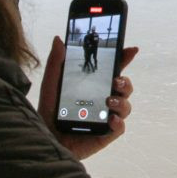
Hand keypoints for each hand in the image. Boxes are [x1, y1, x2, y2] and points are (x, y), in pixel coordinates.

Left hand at [38, 36, 139, 159]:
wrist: (45, 138)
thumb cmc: (49, 112)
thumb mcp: (51, 84)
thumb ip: (56, 62)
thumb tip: (59, 39)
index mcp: (95, 86)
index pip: (114, 70)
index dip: (124, 59)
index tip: (131, 50)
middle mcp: (104, 100)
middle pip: (125, 88)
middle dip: (126, 82)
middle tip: (116, 81)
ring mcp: (107, 117)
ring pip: (126, 106)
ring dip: (122, 102)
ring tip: (108, 102)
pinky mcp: (106, 134)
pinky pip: (120, 127)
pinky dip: (118, 122)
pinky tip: (110, 120)